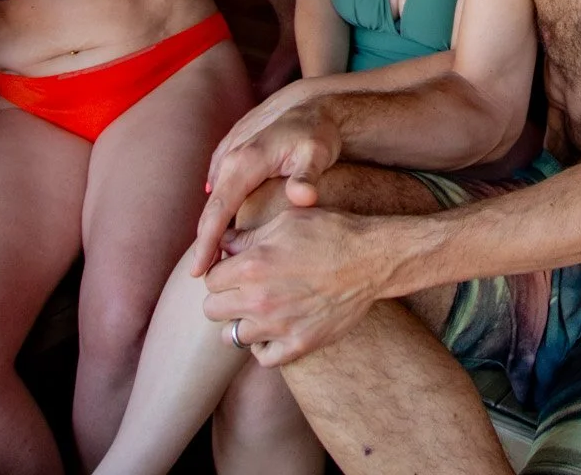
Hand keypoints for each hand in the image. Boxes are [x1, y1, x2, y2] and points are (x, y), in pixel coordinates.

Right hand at [191, 103, 342, 275]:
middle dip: (203, 242)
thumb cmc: (318, 136)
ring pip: (215, 199)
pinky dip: (219, 212)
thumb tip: (302, 197)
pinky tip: (225, 233)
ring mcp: (229, 155)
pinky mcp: (233, 156)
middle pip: (211, 208)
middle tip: (199, 276)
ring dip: (211, 228)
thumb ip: (307, 177)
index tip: (197, 270)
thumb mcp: (317, 155)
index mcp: (245, 161)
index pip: (219, 209)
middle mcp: (230, 158)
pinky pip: (221, 189)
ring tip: (212, 262)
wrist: (316, 110)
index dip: (206, 242)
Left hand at [202, 206, 377, 365]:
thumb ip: (247, 236)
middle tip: (243, 289)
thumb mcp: (285, 222)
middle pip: (212, 309)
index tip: (234, 270)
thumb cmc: (330, 233)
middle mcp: (259, 300)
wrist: (371, 259)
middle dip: (224, 297)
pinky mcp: (299, 345)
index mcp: (252, 266)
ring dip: (241, 323)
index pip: (209, 280)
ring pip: (232, 337)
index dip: (221, 272)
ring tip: (258, 310)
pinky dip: (263, 346)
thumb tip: (220, 243)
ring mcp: (278, 326)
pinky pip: (263, 357)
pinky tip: (273, 330)